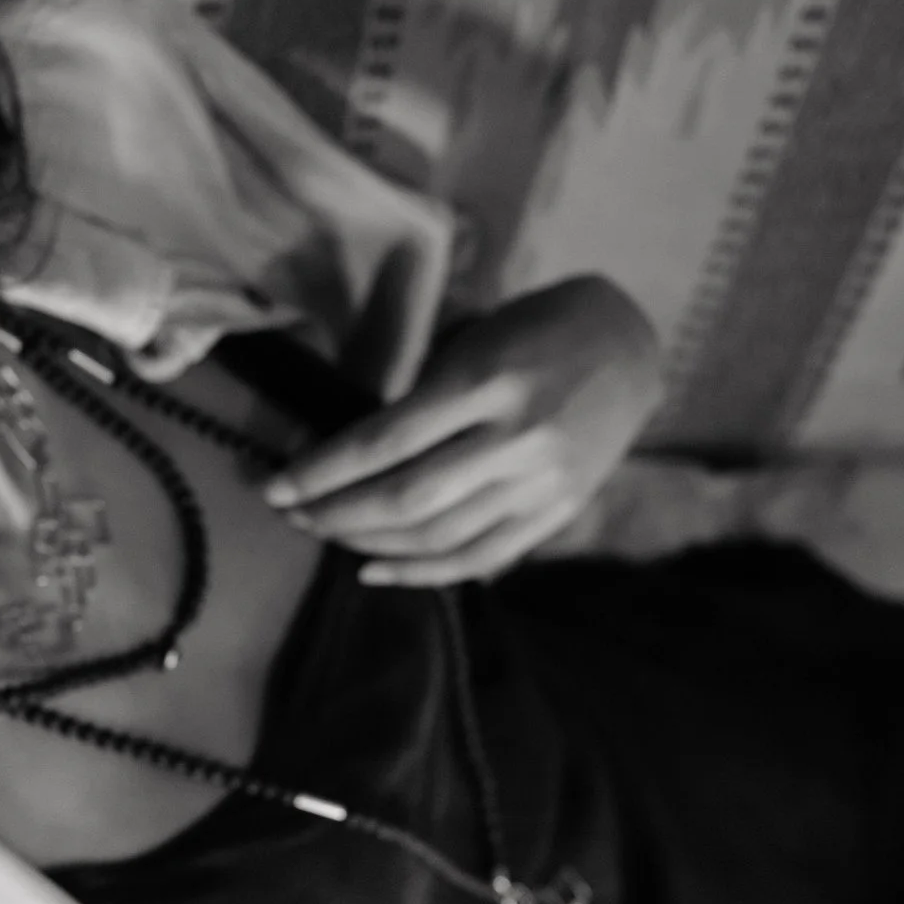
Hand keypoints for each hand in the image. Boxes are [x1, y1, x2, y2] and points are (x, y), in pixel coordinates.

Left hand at [259, 275, 663, 586]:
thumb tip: (339, 448)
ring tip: (326, 534)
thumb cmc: (533, 330)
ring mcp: (541, 483)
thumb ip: (417, 392)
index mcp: (487, 379)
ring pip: (438, 536)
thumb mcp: (473, 337)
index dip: (321, 471)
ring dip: (367, 542)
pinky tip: (375, 569)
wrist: (628, 347)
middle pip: (407, 498)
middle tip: (293, 515)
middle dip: (336, 513)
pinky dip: (421, 573)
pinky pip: (480, 558)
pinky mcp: (556, 513)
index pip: (385, 440)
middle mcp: (517, 436)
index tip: (275, 487)